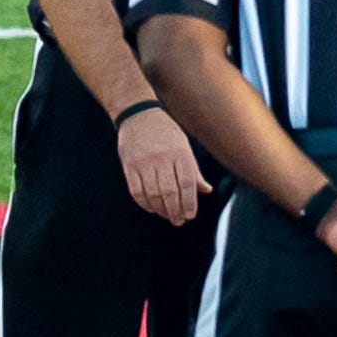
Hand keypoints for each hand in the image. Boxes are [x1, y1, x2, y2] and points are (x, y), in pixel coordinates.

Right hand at [117, 104, 208, 225]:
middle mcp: (162, 158)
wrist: (138, 115)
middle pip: (170, 192)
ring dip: (161, 209)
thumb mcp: (184, 146)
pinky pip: (137, 191)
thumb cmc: (166, 133)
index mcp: (180, 152)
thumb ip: (194, 170)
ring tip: (166, 215)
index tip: (190, 215)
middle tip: (178, 221)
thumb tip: (207, 190)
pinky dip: (145, 204)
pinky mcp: (130, 166)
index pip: (187, 184)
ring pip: (153, 194)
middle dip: (175, 211)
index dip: (189, 203)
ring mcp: (144, 162)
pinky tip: (152, 208)